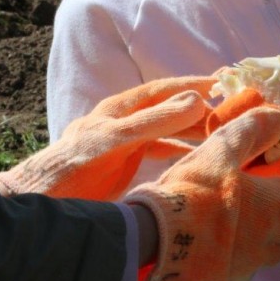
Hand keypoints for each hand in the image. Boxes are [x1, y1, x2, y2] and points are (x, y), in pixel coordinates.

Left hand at [0, 76, 215, 200]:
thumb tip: (196, 100)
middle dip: (196, 109)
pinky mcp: (125, 161)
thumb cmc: (78, 163)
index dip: (190, 85)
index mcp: (119, 108)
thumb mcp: (118, 139)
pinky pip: (158, 150)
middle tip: (229, 111)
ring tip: (220, 132)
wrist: (49, 197)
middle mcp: (124, 120)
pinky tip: (197, 155)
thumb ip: (155, 121)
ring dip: (190, 130)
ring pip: (165, 130)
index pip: (162, 90)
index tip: (220, 83)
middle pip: (167, 109)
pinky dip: (178, 151)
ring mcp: (125, 140)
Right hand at [124, 106, 279, 280]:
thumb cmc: (191, 190)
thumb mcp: (219, 151)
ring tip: (271, 229)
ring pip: (276, 255)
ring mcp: (246, 267)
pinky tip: (231, 253)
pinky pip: (244, 273)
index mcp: (269, 205)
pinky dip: (245, 260)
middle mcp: (265, 239)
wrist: (154, 239)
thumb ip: (250, 131)